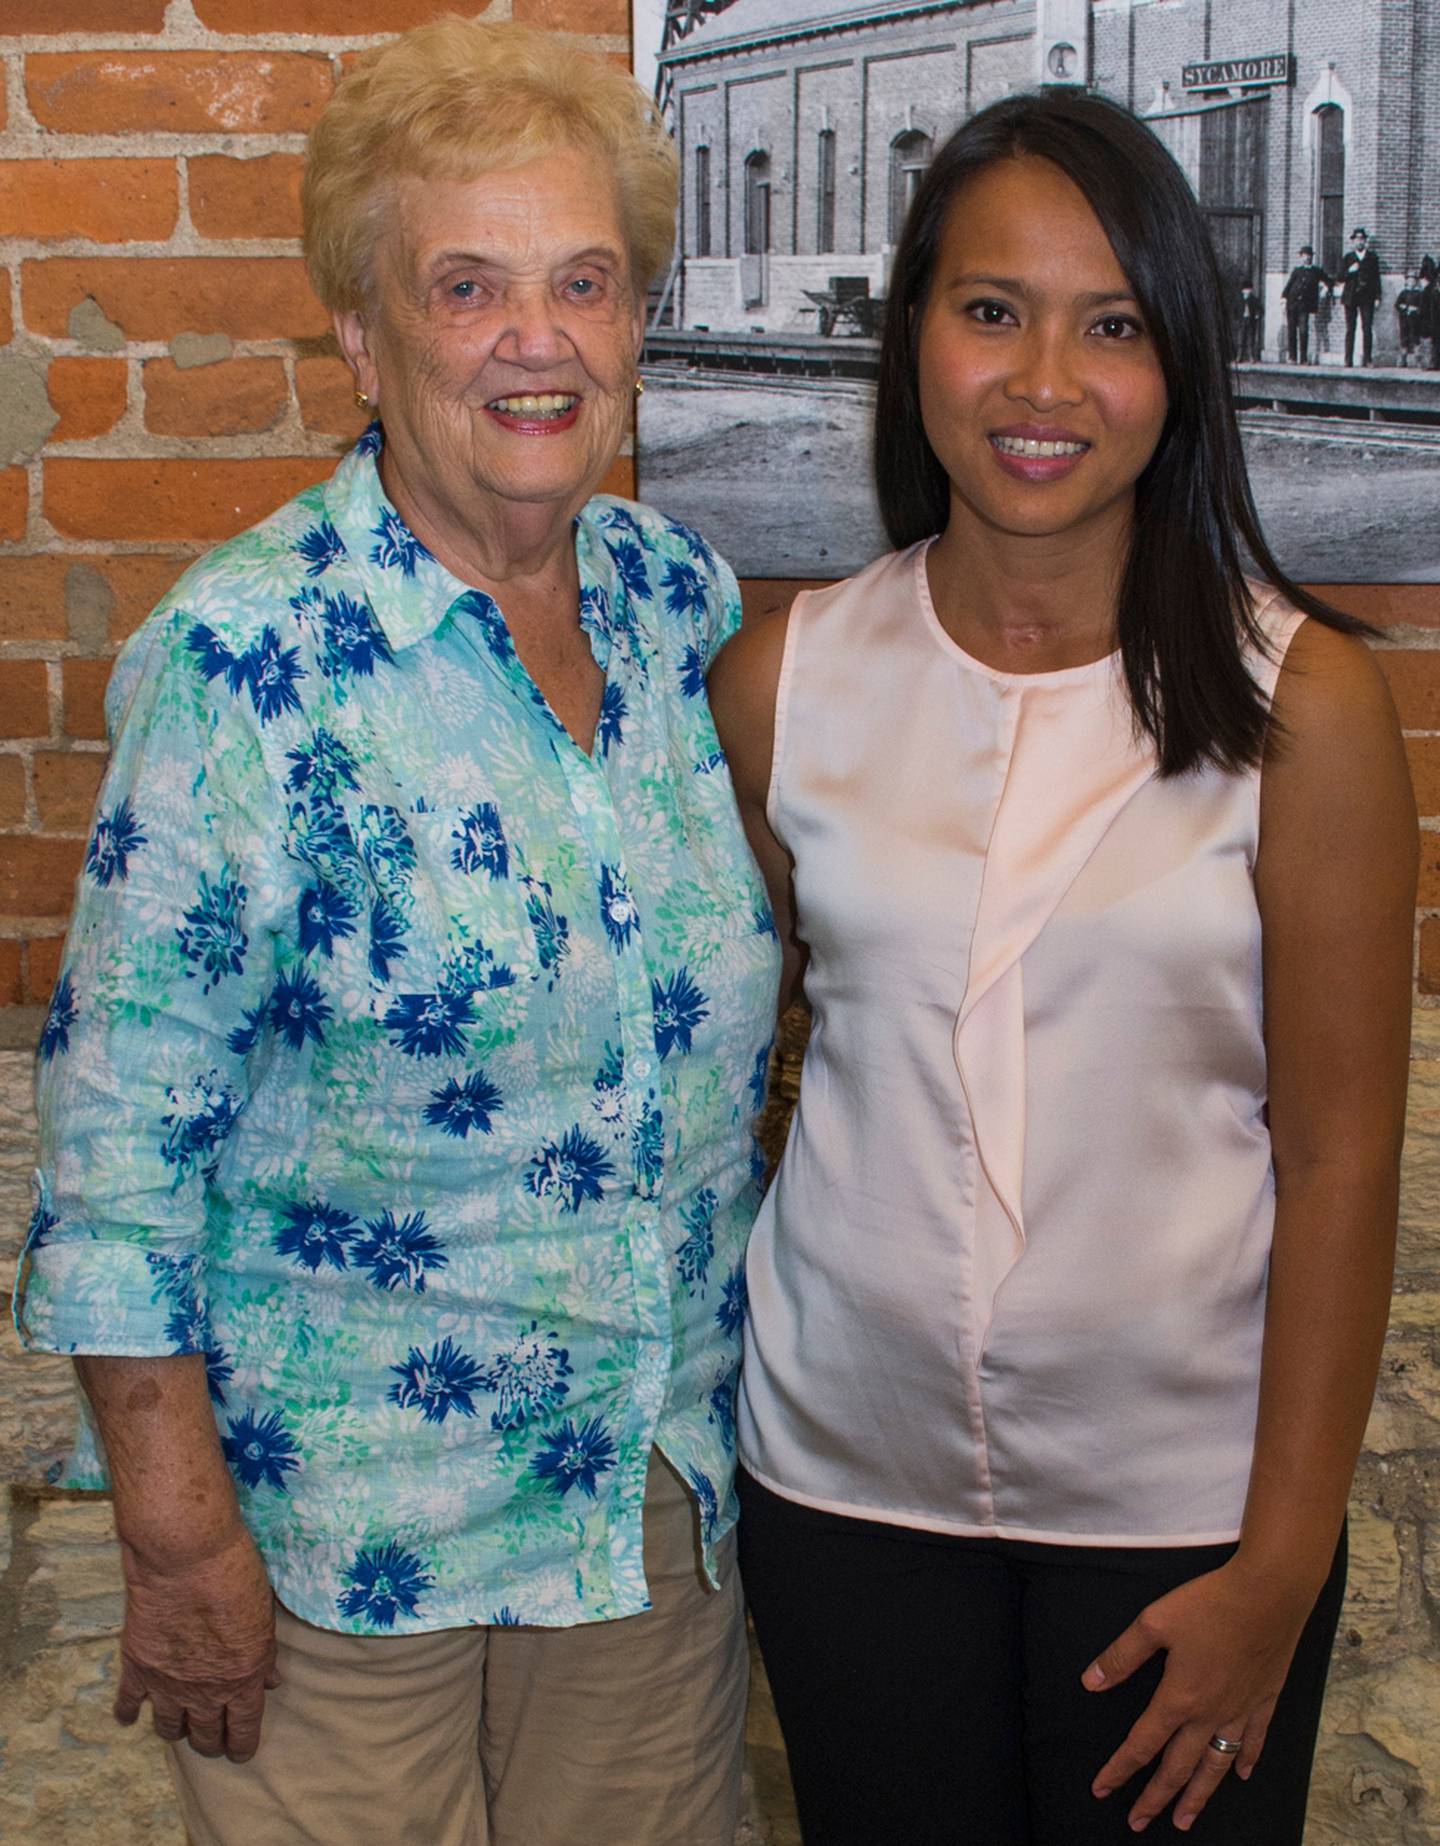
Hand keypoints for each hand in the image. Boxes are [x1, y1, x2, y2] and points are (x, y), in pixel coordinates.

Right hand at [115, 1526, 278, 1762]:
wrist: (186, 1555)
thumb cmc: (235, 1574)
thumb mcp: (263, 1615)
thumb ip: (264, 1655)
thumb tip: (270, 1682)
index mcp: (242, 1678)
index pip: (244, 1728)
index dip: (242, 1745)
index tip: (241, 1752)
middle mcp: (205, 1690)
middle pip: (206, 1735)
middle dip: (212, 1742)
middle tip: (213, 1742)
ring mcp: (167, 1682)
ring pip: (169, 1728)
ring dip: (177, 1731)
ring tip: (181, 1729)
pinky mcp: (137, 1666)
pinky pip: (129, 1704)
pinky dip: (129, 1713)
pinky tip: (130, 1717)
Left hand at [1082, 1559, 1315, 1831]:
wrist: (1269, 1594)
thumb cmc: (1210, 1604)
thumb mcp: (1154, 1622)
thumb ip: (1122, 1656)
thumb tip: (1090, 1682)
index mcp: (1178, 1697)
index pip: (1142, 1744)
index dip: (1120, 1769)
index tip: (1102, 1790)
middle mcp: (1210, 1714)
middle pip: (1178, 1767)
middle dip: (1155, 1798)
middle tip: (1138, 1822)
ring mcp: (1241, 1711)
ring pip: (1215, 1766)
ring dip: (1198, 1796)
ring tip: (1185, 1820)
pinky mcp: (1264, 1700)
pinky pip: (1254, 1741)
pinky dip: (1245, 1761)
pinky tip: (1241, 1775)